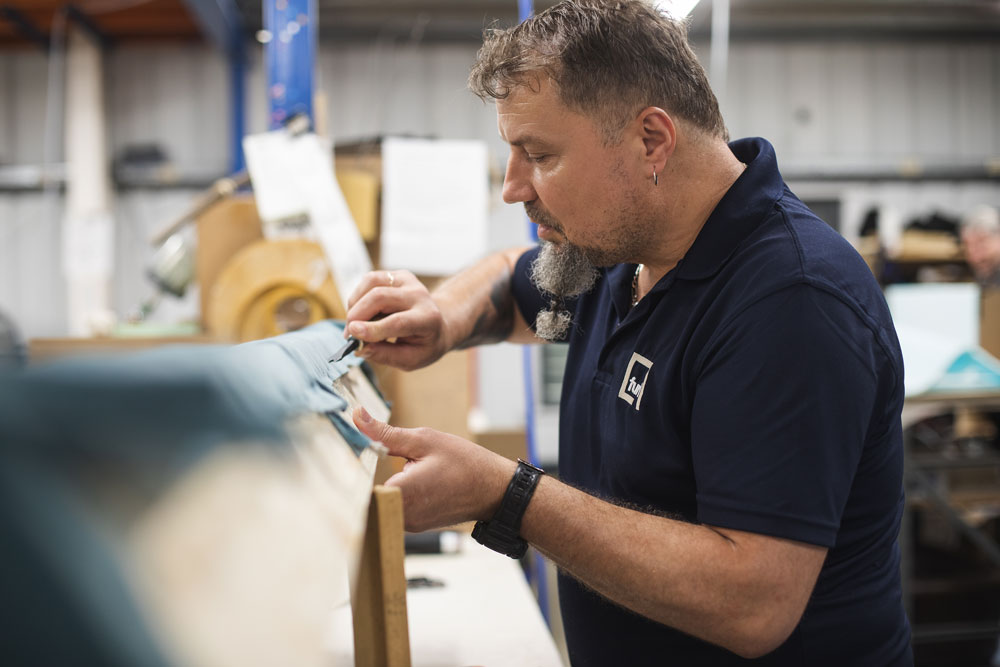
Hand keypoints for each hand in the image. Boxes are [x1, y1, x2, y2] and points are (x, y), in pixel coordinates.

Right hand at [344, 270, 449, 370]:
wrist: (438, 324)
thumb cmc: (423, 344)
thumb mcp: (411, 359)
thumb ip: (385, 355)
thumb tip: (360, 349)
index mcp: (428, 319)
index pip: (397, 321)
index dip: (373, 328)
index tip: (352, 334)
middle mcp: (419, 295)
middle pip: (380, 297)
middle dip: (357, 315)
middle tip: (348, 335)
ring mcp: (408, 281)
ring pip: (371, 283)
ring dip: (355, 304)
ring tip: (354, 324)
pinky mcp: (397, 275)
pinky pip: (369, 280)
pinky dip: (358, 296)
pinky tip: (360, 312)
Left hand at [352, 406, 515, 532]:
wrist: (494, 491)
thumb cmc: (464, 464)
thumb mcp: (424, 440)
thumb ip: (385, 433)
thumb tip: (357, 416)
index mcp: (400, 493)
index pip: (355, 488)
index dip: (345, 472)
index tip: (339, 458)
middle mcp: (400, 515)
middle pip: (365, 496)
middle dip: (364, 475)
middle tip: (365, 454)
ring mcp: (407, 524)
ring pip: (379, 502)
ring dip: (380, 485)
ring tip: (396, 467)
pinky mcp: (414, 526)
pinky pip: (393, 508)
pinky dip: (394, 493)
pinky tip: (408, 478)